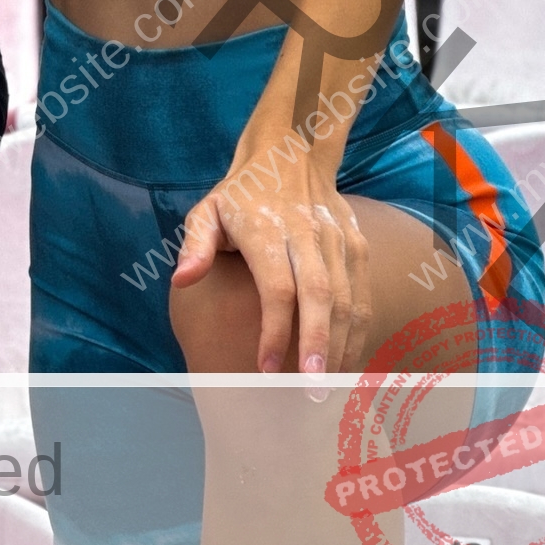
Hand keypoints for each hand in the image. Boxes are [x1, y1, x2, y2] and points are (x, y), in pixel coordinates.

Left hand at [172, 141, 370, 375]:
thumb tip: (182, 280)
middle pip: (319, 295)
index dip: (274, 329)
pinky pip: (362, 294)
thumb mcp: (208, 209)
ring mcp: (336, 239)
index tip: (266, 368)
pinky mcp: (356, 245)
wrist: (291, 154)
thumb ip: (195, 245)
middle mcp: (306, 234)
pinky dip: (357, 331)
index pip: (276, 286)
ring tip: (330, 387)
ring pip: (346, 298)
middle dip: (317, 345)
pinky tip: (347, 362)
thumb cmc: (242, 194)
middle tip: (311, 391)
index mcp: (266, 228)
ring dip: (341, 345)